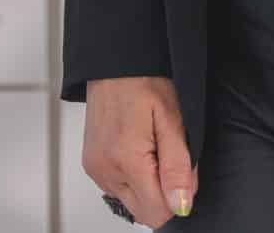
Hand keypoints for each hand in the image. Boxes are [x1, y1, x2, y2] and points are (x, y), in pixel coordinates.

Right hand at [83, 75, 196, 224]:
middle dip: (162, 191)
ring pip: (132, 202)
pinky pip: (118, 188)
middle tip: (166, 152)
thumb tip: (182, 205)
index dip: (178, 197)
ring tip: (151, 146)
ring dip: (147, 185)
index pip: (158, 213)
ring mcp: (96, 169)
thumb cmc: (144, 79)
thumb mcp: (172, 119)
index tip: (182, 170)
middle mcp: (105, 170)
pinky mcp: (91, 164)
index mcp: (126, 160)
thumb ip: (178, 167)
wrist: (114, 60)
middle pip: (144, 211)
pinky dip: (133, 178)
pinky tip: (138, 149)